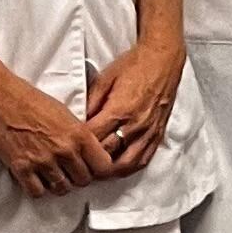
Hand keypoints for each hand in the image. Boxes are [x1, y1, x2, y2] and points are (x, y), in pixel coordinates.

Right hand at [0, 66, 115, 197]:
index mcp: (79, 134)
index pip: (104, 167)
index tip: (92, 168)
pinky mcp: (21, 167)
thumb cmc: (30, 99)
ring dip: (58, 184)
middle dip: (77, 177)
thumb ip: (80, 136)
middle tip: (68, 170)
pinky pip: (37, 192)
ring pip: (62, 189)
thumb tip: (90, 154)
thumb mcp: (65, 113)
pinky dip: (38, 188)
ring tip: (52, 174)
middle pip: (83, 181)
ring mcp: (42, 160)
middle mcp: (64, 150)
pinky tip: (36, 178)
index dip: (99, 170)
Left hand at [83, 29, 185, 168]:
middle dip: (91, 163)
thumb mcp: (104, 79)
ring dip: (110, 172)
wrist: (162, 60)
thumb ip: (91, 102)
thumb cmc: (133, 65)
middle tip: (78, 165)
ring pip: (126, 165)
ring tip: (96, 171)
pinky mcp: (157, 134)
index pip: (93, 139)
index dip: (79, 147)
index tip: (69, 149)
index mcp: (119, 110)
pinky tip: (118, 168)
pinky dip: (129, 168)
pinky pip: (143, 160)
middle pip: (108, 157)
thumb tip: (79, 121)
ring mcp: (147, 133)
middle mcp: (134, 126)